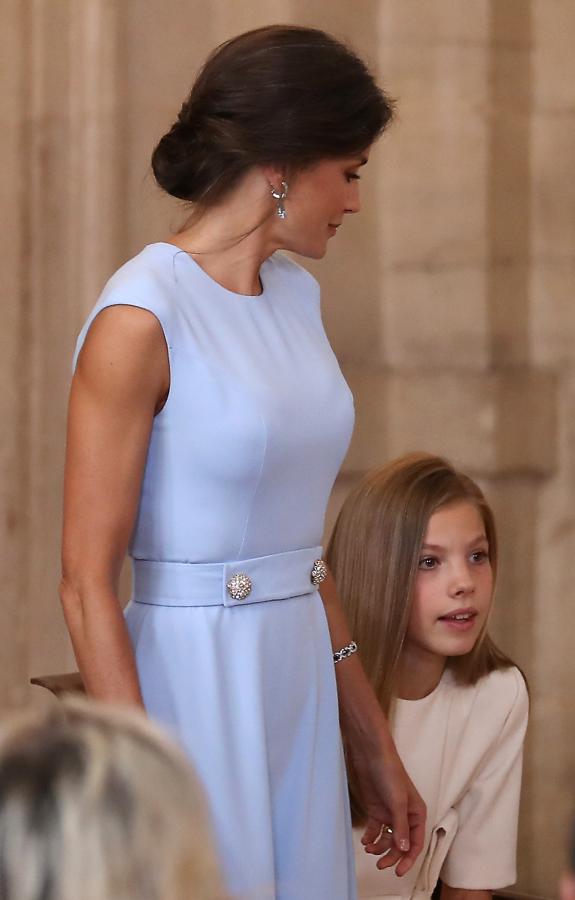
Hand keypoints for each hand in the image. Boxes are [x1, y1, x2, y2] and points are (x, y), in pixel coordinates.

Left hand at [352, 744, 425, 875]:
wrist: (371, 756)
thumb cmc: (390, 773)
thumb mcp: (398, 802)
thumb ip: (401, 826)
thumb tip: (404, 848)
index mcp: (417, 814)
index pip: (416, 843)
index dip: (408, 859)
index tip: (398, 871)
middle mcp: (405, 816)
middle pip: (401, 844)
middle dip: (392, 856)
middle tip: (380, 865)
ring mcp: (390, 813)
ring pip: (387, 839)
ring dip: (379, 847)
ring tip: (369, 848)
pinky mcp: (376, 810)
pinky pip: (375, 830)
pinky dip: (370, 837)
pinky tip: (365, 840)